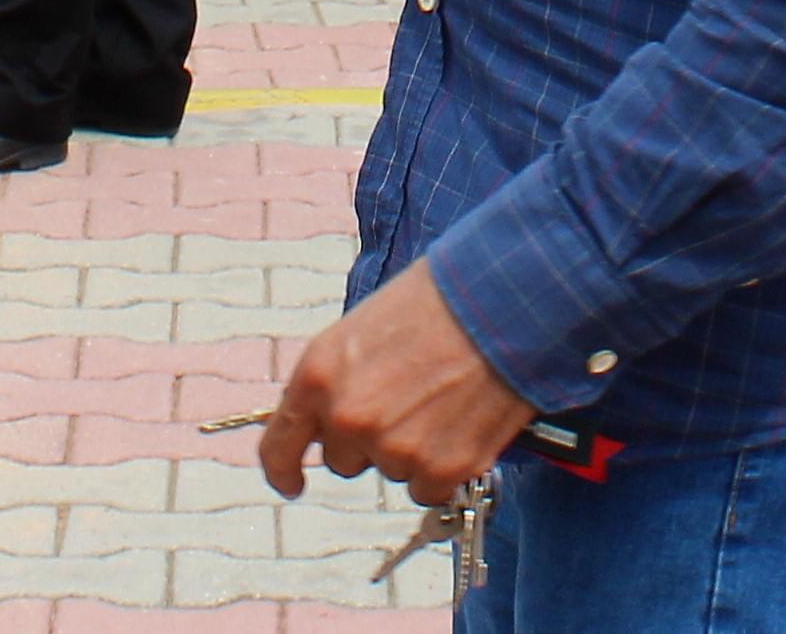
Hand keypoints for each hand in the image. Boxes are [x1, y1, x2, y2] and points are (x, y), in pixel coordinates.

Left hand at [258, 263, 535, 502]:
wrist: (506, 299)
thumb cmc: (441, 299)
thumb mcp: (363, 327)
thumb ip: (338, 378)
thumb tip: (332, 414)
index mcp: (319, 375)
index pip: (279, 446)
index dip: (283, 470)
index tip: (293, 481)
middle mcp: (349, 418)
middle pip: (344, 460)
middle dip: (370, 438)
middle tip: (409, 398)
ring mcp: (395, 447)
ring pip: (392, 470)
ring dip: (413, 447)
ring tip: (445, 398)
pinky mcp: (442, 467)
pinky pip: (430, 487)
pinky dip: (446, 464)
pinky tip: (463, 422)